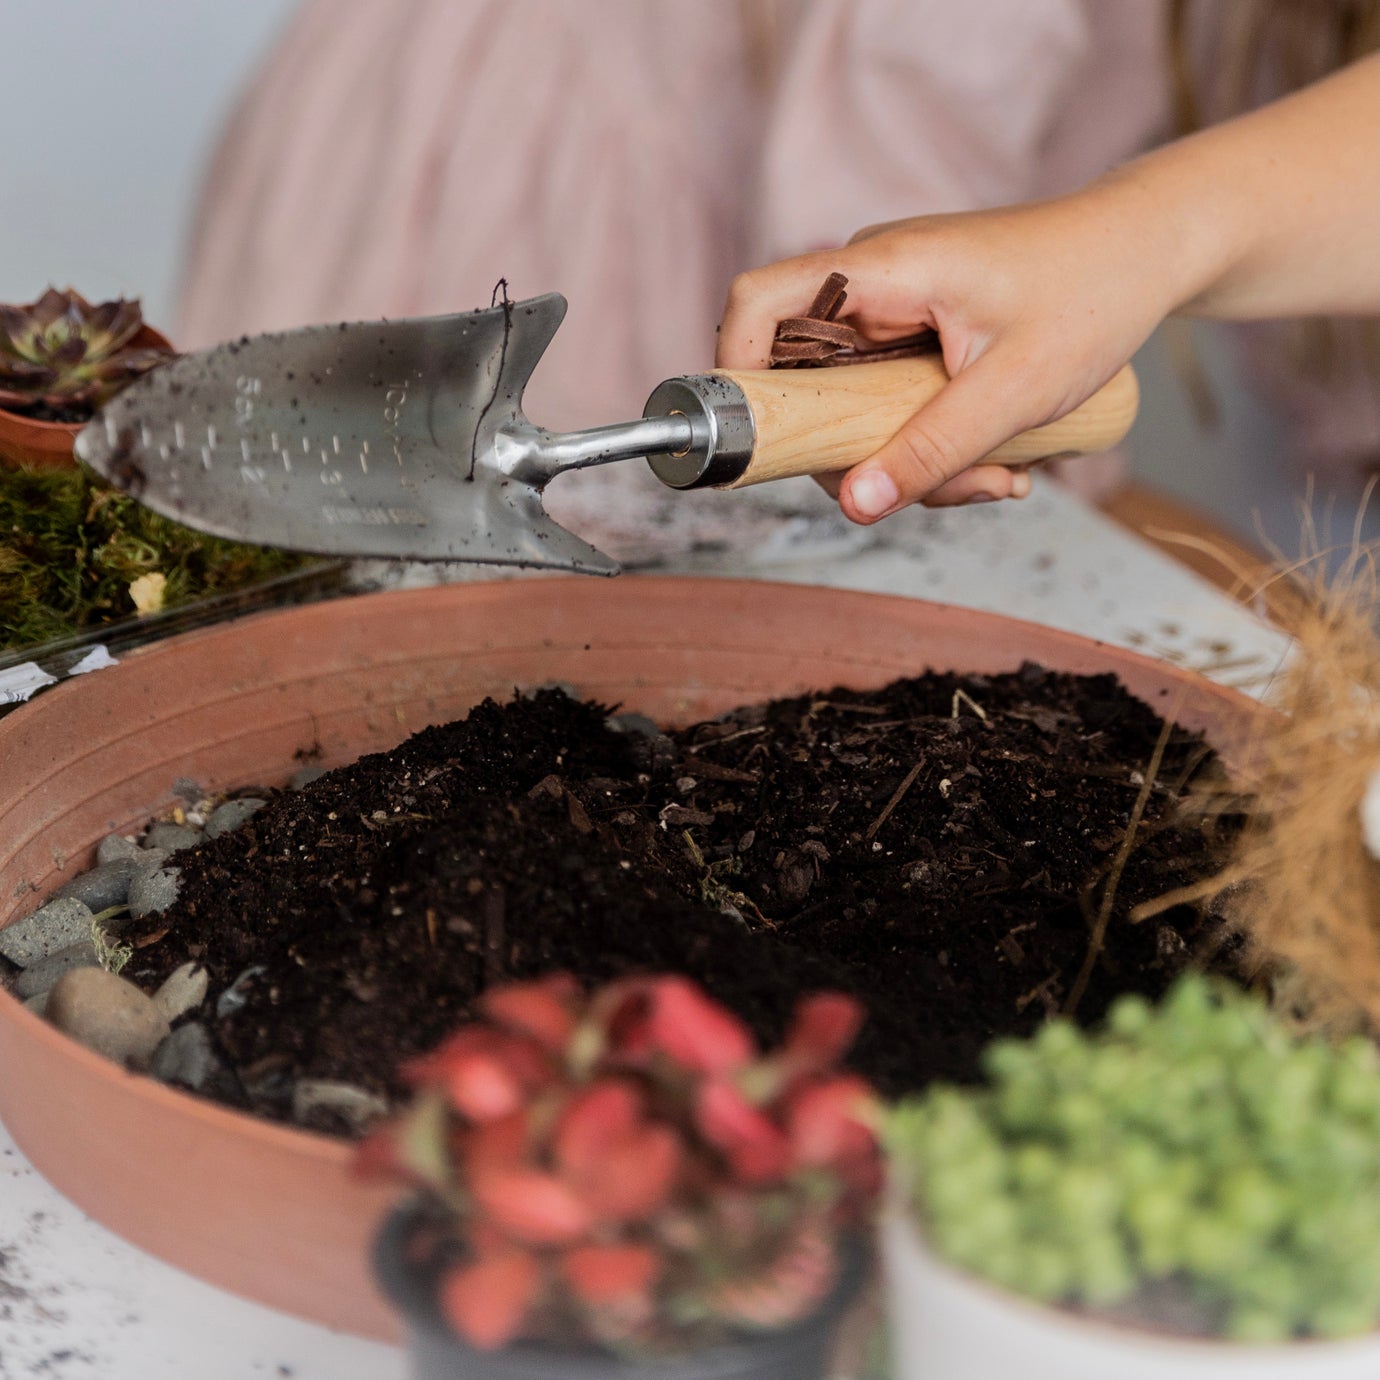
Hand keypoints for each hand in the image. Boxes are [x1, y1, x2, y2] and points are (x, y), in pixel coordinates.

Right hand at [717, 55, 1378, 524]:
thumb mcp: (1016, 390)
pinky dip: (935, 445)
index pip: (760, 303)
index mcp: (882, 269)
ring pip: (858, 408)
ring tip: (997, 478)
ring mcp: (896, 312)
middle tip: (927, 489)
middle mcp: (875, 284)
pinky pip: (896, 405)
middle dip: (859, 454)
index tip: (761, 442)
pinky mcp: (920, 336)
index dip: (735, 369)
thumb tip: (855, 507)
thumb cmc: (1093, 292)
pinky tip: (999, 464)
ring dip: (912, 461)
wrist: (1152, 250)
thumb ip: (932, 452)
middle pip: (808, 382)